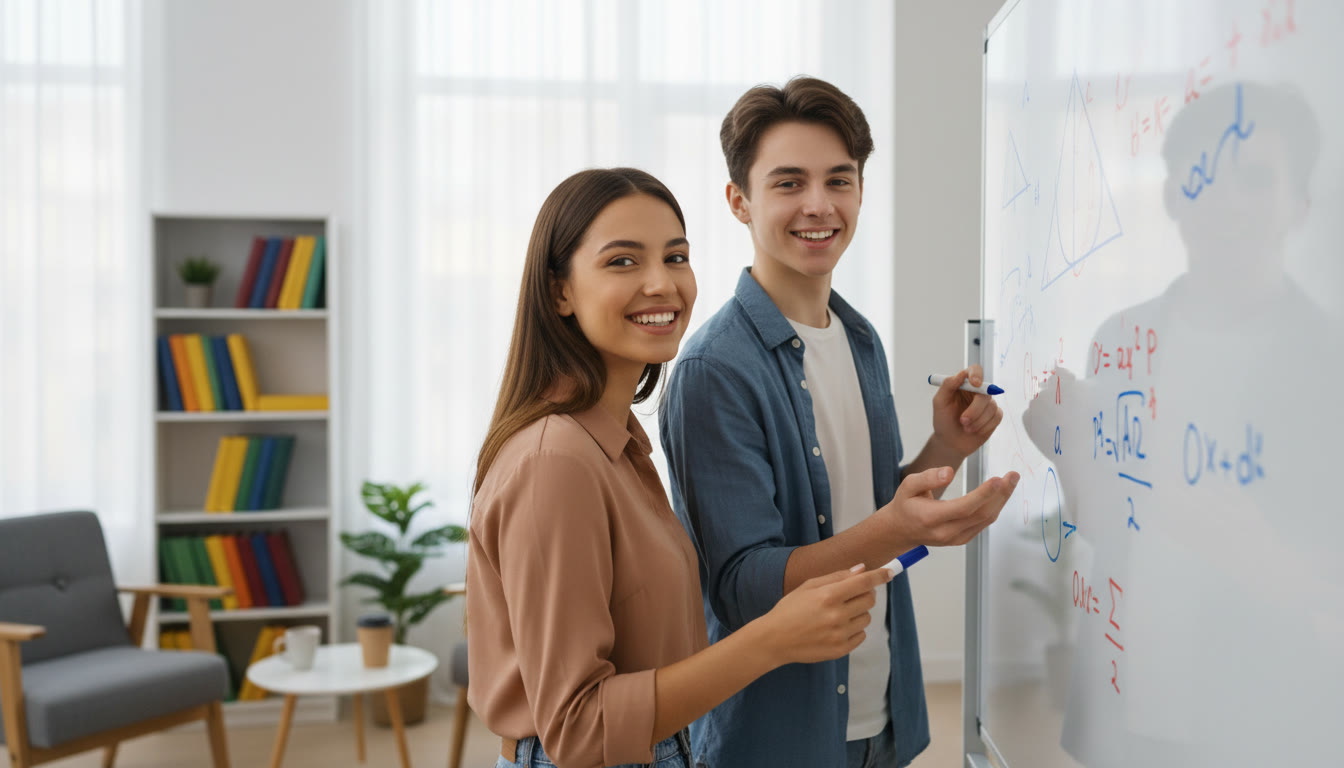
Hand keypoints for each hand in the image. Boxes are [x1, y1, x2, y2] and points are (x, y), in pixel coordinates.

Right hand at [756, 565, 892, 665]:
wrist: (774, 640)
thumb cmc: (790, 609)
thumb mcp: (808, 586)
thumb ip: (836, 577)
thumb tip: (862, 569)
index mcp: (828, 596)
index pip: (864, 582)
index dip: (880, 575)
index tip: (890, 572)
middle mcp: (837, 615)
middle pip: (870, 600)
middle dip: (865, 594)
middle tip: (851, 594)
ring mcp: (840, 634)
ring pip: (866, 618)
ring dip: (858, 613)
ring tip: (838, 614)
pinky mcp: (841, 650)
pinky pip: (861, 635)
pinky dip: (854, 629)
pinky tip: (836, 628)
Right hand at [878, 465, 1019, 547]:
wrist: (901, 530)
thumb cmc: (905, 504)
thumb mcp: (908, 485)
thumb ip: (927, 478)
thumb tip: (949, 472)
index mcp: (931, 518)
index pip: (963, 507)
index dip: (983, 494)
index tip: (998, 480)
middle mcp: (946, 532)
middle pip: (981, 514)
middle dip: (1000, 494)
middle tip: (1013, 475)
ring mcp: (956, 538)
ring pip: (985, 520)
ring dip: (1001, 500)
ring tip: (1011, 481)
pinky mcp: (962, 539)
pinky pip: (983, 524)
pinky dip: (994, 508)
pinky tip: (1001, 494)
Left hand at [931, 365, 1003, 460]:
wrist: (950, 442)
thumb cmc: (943, 420)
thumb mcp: (939, 402)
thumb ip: (948, 385)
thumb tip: (961, 374)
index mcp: (964, 384)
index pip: (975, 370)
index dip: (977, 374)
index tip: (975, 383)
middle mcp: (978, 391)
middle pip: (986, 391)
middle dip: (975, 409)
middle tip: (963, 421)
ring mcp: (987, 403)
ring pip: (991, 406)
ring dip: (978, 421)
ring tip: (966, 428)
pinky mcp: (995, 415)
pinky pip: (997, 416)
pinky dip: (985, 426)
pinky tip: (975, 431)